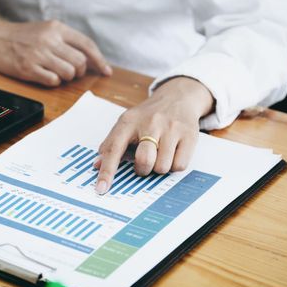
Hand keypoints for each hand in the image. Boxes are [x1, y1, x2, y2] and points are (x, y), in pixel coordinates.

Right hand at [0, 13, 111, 85]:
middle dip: (79, 71)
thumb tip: (90, 59)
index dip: (100, 60)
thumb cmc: (24, 36)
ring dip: (67, 77)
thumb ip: (67, 41)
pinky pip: (53, 81)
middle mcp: (49, 40)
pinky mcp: (28, 69)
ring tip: (57, 72)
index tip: (106, 71)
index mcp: (57, 28)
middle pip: (80, 62)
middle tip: (71, 72)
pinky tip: (46, 76)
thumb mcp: (47, 29)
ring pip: (68, 73)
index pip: (87, 45)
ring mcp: (38, 55)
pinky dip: (54, 82)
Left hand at [94, 77, 213, 193]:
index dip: (107, 171)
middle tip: (144, 163)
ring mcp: (171, 128)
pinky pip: (179, 165)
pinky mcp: (189, 135)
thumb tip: (97, 165)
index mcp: (129, 121)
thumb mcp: (127, 123)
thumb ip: (112, 143)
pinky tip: (172, 152)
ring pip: (162, 167)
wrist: (178, 97)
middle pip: (144, 161)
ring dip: (159, 167)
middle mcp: (150, 123)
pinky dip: (174, 165)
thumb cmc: (148, 116)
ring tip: (160, 154)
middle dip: (143, 170)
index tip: (101, 188)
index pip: (114, 149)